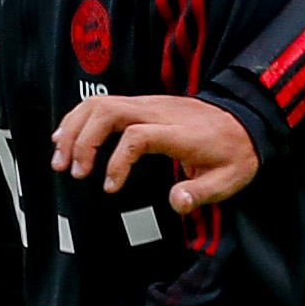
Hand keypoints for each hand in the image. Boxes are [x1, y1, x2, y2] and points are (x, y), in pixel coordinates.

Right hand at [44, 92, 259, 211]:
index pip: (137, 136)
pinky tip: (67, 139)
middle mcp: (158, 111)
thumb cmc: (234, 153)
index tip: (110, 187)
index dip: (117, 161)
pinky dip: (79, 119)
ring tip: (60, 158)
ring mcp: (147, 103)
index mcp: (179, 131)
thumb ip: (201, 192)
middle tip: (72, 171)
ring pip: (99, 102)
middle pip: (108, 111)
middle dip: (82, 141)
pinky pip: (102, 103)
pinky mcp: (141, 104)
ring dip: (74, 128)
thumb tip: (176, 203)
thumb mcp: (229, 179)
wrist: (245, 121)